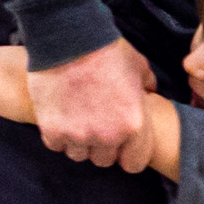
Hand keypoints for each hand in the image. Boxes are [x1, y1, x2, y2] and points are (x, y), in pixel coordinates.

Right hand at [28, 39, 156, 170]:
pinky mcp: (52, 130)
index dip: (127, 153)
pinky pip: (56, 145)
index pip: (133, 164)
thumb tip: (150, 92)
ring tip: (76, 119)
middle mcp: (107, 136)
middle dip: (101, 146)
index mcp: (133, 125)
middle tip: (95, 124)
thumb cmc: (107, 49)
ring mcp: (78, 135)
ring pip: (78, 155)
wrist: (68, 38)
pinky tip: (60, 115)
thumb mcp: (138, 65)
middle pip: (104, 160)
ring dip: (78, 142)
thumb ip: (147, 85)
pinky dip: (57, 134)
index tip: (120, 142)